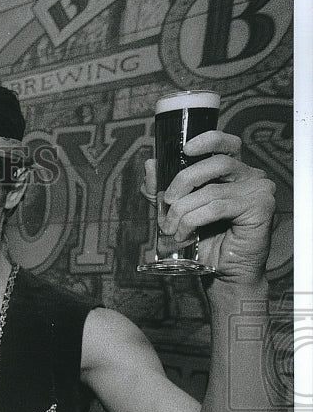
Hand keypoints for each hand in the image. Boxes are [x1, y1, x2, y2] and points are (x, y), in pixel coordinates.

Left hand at [143, 130, 276, 285]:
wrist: (223, 272)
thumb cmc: (204, 241)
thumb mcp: (175, 211)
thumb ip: (162, 190)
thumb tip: (150, 165)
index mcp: (233, 171)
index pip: (226, 144)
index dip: (207, 140)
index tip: (184, 149)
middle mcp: (250, 176)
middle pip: (215, 163)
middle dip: (183, 181)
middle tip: (166, 202)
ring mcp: (258, 190)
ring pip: (211, 189)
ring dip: (183, 209)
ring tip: (171, 227)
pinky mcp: (260, 207)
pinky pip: (217, 206)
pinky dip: (193, 220)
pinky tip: (184, 234)